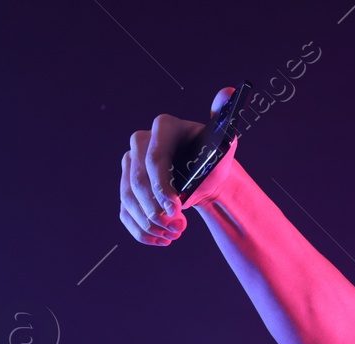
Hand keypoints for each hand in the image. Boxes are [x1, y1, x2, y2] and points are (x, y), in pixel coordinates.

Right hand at [118, 86, 241, 245]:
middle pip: (137, 180)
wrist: (206, 176)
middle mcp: (140, 143)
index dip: (161, 184)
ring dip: (149, 222)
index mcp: (163, 128)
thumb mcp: (224, 140)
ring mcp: (130, 165)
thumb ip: (225, 118)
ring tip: (175, 234)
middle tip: (177, 227)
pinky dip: (140, 230)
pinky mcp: (127, 187)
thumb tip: (229, 92)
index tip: (177, 207)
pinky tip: (161, 240)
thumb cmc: (215, 157)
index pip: (154, 157)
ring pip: (128, 198)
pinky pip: (125, 212)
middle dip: (154, 208)